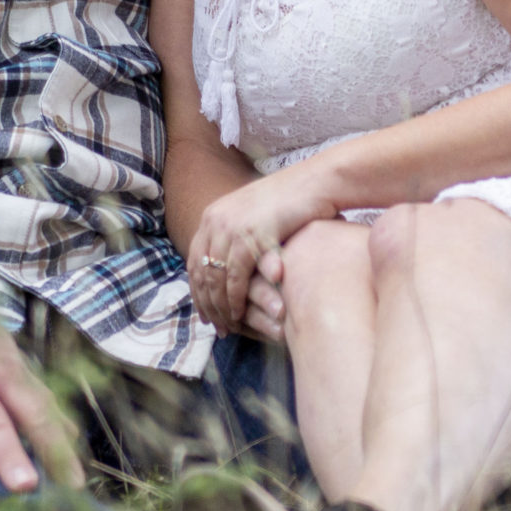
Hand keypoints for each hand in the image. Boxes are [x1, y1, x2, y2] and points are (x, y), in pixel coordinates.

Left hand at [187, 163, 340, 335]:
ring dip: (220, 306)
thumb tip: (231, 262)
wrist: (316, 183)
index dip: (198, 289)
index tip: (206, 311)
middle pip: (200, 271)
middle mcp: (215, 220)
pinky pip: (235, 277)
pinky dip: (235, 299)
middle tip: (217, 327)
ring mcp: (231, 228)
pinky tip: (240, 313)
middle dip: (206, 303)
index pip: (194, 260)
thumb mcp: (255, 215)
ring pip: (215, 277)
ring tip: (229, 326)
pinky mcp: (250, 237)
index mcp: (212, 214)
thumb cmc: (292, 202)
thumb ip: (238, 235)